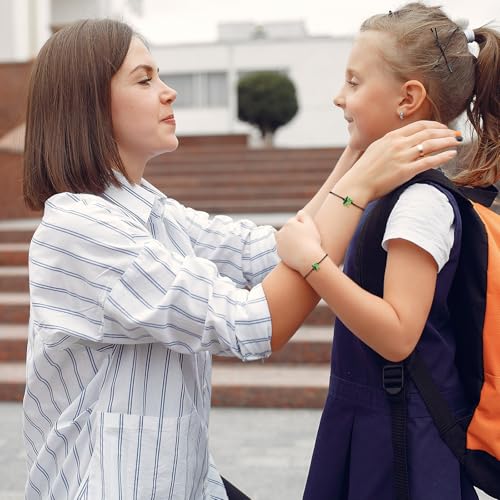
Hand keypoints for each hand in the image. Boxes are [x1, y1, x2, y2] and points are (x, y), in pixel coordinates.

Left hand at [276, 210, 323, 273]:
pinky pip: (284, 249)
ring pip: (285, 239)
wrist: (308, 259)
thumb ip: (304, 216)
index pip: (295, 222)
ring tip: (300, 247)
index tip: (307, 234)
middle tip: (304, 241)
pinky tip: (296, 252)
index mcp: (289, 223)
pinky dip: (288, 250)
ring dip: (290, 241)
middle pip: (288, 230)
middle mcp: (281, 231)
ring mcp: (279, 243)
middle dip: (293, 233)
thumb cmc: (312, 242)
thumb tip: (298, 213)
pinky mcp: (279, 252)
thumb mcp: (311, 225)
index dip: (302, 228)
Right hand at [335, 121, 459, 202]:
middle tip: (454, 133)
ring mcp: (402, 157)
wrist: (356, 185)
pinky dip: (442, 156)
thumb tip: (401, 141)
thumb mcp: (375, 150)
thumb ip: (389, 144)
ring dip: (447, 141)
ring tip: (457, 141)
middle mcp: (398, 144)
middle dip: (444, 131)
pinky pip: (429, 161)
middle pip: (427, 132)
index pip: (418, 126)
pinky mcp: (405, 171)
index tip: (442, 128)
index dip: (434, 125)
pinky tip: (451, 154)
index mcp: (390, 137)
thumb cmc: (363, 171)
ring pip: (431, 144)